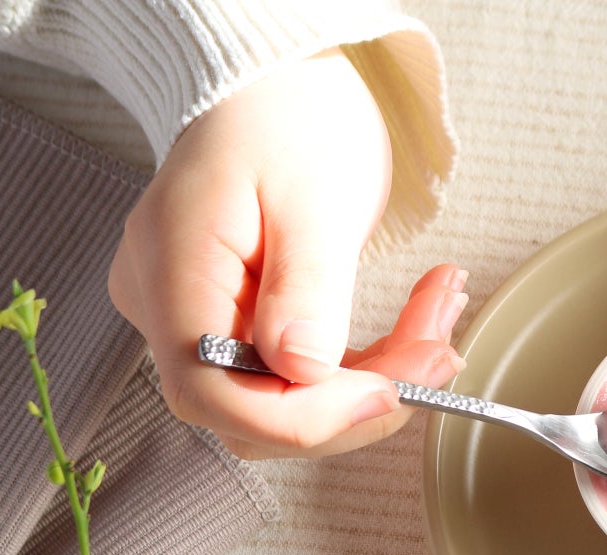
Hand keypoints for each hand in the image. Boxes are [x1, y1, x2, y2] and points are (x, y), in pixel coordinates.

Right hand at [109, 51, 467, 458]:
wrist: (280, 84)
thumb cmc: (288, 117)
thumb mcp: (312, 195)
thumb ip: (306, 288)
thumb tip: (304, 371)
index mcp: (169, 270)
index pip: (214, 392)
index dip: (304, 417)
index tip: (388, 393)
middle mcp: (167, 308)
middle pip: (253, 412)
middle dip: (356, 399)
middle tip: (439, 355)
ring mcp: (198, 321)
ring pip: (284, 405)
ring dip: (375, 383)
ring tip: (439, 326)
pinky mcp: (237, 328)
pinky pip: (299, 379)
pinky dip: (366, 366)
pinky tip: (417, 328)